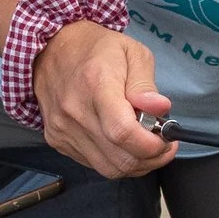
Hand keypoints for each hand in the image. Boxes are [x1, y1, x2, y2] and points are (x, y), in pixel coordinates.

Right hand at [33, 21, 173, 178]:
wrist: (51, 50)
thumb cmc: (96, 49)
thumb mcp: (132, 53)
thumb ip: (145, 84)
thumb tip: (160, 108)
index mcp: (96, 84)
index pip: (123, 132)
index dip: (151, 146)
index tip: (167, 140)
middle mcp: (75, 111)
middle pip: (119, 158)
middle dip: (150, 158)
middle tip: (162, 143)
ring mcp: (63, 129)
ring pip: (108, 168)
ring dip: (135, 164)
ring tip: (145, 144)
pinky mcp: (57, 140)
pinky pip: (94, 164)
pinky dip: (114, 160)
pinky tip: (121, 143)